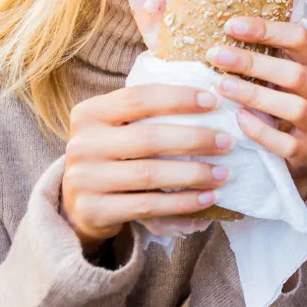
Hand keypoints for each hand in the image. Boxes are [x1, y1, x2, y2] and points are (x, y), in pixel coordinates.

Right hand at [62, 84, 231, 253]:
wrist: (79, 204)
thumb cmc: (112, 156)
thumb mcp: (117, 128)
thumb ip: (146, 112)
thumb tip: (208, 96)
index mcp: (89, 113)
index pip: (138, 98)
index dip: (178, 98)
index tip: (213, 101)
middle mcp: (82, 144)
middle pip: (148, 137)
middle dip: (194, 138)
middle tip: (226, 142)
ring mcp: (84, 179)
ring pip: (150, 174)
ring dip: (194, 174)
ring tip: (223, 173)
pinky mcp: (94, 211)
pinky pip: (148, 206)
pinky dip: (182, 203)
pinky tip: (206, 198)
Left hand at [207, 18, 306, 187]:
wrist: (292, 149)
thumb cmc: (278, 100)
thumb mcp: (277, 73)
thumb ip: (263, 52)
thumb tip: (226, 27)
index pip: (300, 38)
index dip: (266, 30)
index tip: (231, 26)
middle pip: (295, 74)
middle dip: (253, 63)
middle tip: (217, 55)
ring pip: (295, 109)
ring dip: (255, 95)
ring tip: (223, 86)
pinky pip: (288, 144)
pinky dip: (261, 131)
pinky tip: (238, 119)